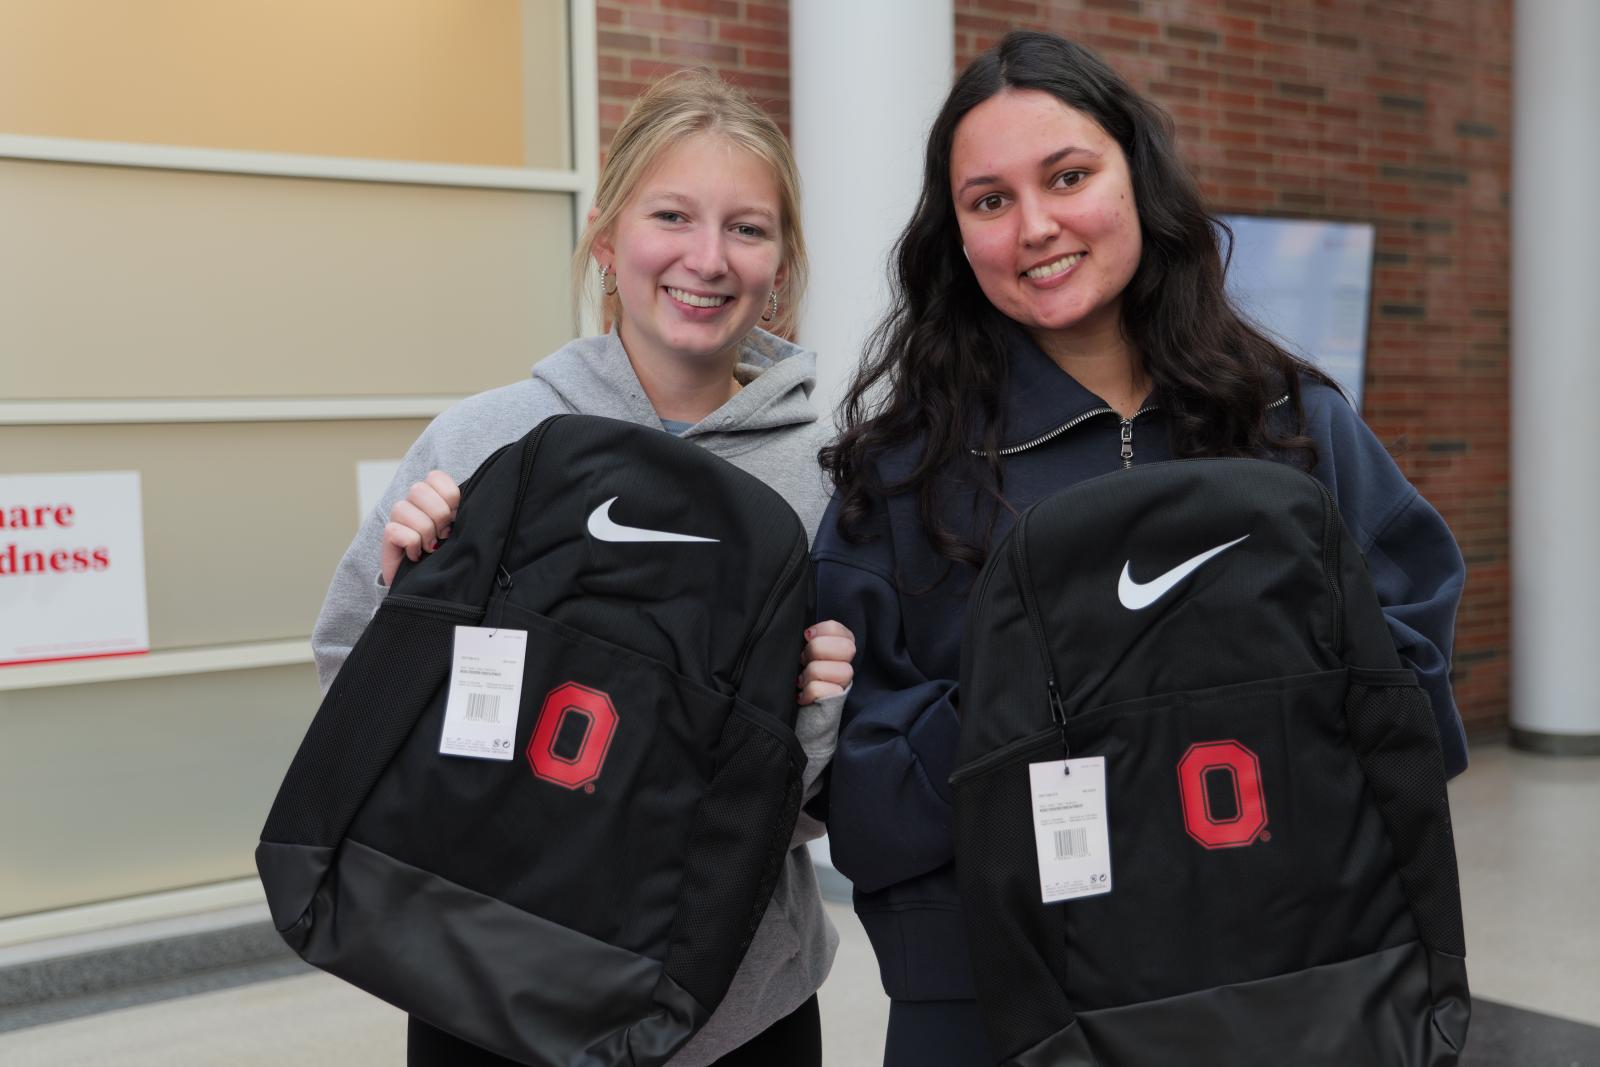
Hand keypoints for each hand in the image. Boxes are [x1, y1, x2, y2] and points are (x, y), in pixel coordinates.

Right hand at [379, 470, 460, 585]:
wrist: (428, 584)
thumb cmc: (448, 554)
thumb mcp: (461, 530)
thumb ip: (464, 512)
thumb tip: (473, 503)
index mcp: (432, 496)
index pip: (435, 477)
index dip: (450, 496)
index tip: (456, 516)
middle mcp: (412, 503)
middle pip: (419, 490)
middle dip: (438, 515)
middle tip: (444, 534)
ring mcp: (398, 518)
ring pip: (405, 509)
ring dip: (425, 532)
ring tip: (431, 547)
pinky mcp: (388, 536)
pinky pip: (397, 531)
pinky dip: (412, 545)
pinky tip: (416, 554)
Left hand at [798, 619, 854, 704]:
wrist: (807, 709)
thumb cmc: (805, 674)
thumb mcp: (809, 652)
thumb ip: (813, 638)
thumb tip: (807, 633)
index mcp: (842, 646)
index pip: (836, 628)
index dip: (820, 630)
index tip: (807, 636)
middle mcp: (848, 663)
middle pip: (845, 647)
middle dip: (816, 650)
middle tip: (804, 659)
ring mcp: (845, 682)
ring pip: (831, 669)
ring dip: (809, 674)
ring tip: (802, 680)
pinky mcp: (837, 699)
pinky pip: (819, 689)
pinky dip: (807, 692)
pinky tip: (803, 694)